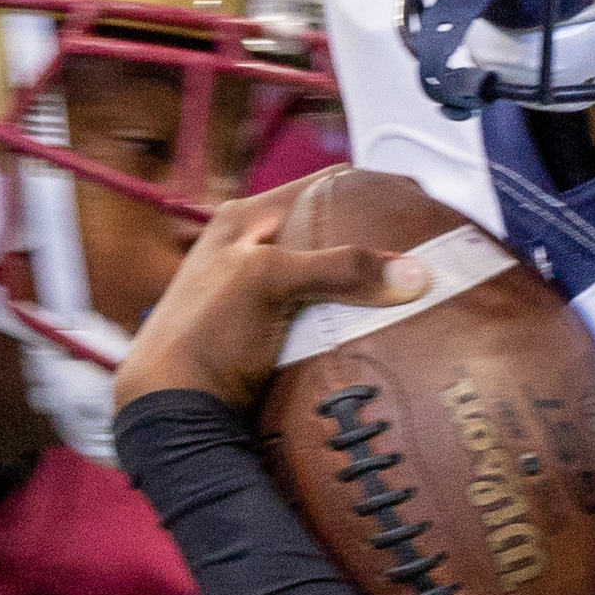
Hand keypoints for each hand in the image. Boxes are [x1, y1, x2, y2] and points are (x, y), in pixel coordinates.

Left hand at [111, 180, 401, 416]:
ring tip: (410, 292)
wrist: (172, 408)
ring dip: (365, 288)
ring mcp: (261, 295)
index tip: (417, 201)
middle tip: (422, 252)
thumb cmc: (204, 333)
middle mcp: (252, 250)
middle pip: (330, 234)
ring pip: (329, 279)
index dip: (372, 187)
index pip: (323, 185)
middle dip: (374, 243)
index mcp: (244, 219)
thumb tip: (412, 272)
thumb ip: (337, 268)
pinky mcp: (270, 335)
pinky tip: (376, 330)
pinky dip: (349, 322)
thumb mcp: (268, 281)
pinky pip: (322, 318)